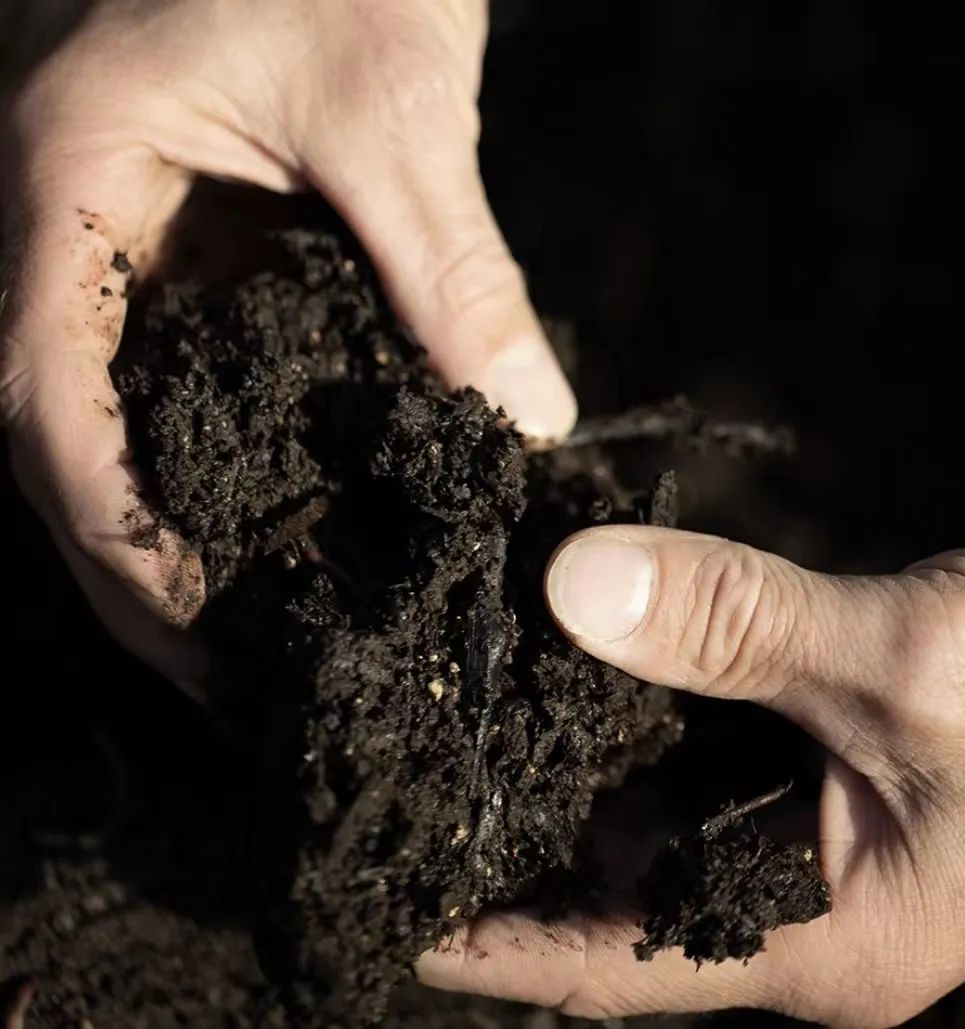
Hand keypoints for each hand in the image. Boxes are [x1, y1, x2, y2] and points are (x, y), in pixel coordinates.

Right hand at [0, 0, 575, 685]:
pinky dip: (238, 472)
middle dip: (139, 568)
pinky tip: (300, 530)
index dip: (110, 524)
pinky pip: (203, 390)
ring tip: (255, 639)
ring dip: (184, 538)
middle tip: (223, 674)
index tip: (189, 621)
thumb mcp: (397, 109)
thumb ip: (454, 271)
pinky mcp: (205, 269)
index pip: (46, 394)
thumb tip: (529, 420)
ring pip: (132, 430)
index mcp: (74, 184)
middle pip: (72, 442)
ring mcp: (140, 257)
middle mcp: (85, 237)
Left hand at [419, 528, 964, 1026]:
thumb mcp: (902, 660)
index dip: (492, 948)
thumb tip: (574, 586)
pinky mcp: (806, 775)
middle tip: (396, 785)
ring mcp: (800, 841)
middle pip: (614, 893)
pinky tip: (563, 673)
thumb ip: (737, 624)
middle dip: (512, 843)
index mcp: (821, 941)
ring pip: (647, 820)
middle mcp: (795, 906)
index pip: (609, 970)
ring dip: (564, 774)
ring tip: (455, 725)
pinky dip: (626, 724)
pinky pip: (688, 760)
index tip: (386, 909)